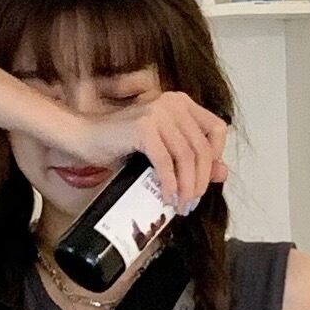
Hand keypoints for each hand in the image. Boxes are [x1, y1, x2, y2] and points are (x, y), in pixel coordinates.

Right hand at [62, 91, 229, 211]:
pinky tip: (166, 197)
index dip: (215, 156)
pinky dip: (169, 184)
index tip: (203, 178)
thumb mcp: (163, 151)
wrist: (86, 138)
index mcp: (181, 103)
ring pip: (186, 157)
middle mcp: (173, 103)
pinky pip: (166, 162)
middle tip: (191, 203)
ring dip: (186, 187)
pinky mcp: (144, 128)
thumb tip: (223, 172)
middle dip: (200, 181)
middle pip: (202, 148)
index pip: (217, 129)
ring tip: (181, 206)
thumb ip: (191, 158)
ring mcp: (158, 113)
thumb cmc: (122, 145)